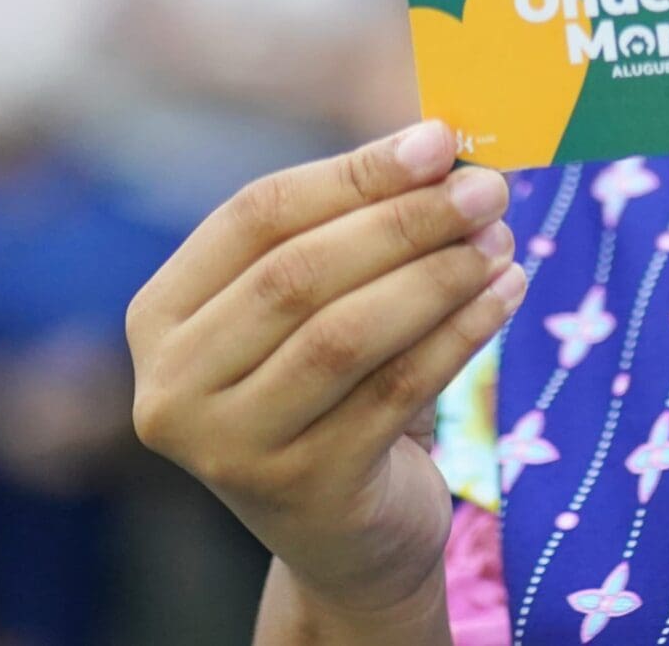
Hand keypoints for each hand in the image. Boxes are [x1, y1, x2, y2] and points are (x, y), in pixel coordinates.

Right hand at [127, 121, 523, 624]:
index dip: (354, 172)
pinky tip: (508, 292)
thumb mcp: (321, 303)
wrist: (347, 528)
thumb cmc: (334, 385)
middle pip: (298, 274)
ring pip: (346, 335)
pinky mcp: (303, 489)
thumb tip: (441, 142)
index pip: (255, 216)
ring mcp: (229, 448)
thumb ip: (358, 224)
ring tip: (502, 239)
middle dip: (405, 221)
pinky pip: (396, 390)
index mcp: (161, 316)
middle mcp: (172, 386)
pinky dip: (461, 332)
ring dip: (437, 275)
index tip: (441, 140)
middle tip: (489, 189)